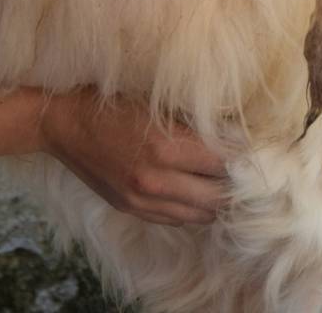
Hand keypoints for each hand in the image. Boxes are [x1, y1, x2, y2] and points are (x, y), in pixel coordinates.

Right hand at [39, 90, 229, 225]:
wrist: (65, 123)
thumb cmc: (114, 102)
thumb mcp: (159, 103)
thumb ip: (196, 121)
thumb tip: (235, 132)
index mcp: (167, 148)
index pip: (224, 164)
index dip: (243, 158)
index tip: (256, 149)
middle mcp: (156, 180)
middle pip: (217, 196)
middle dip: (235, 185)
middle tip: (247, 171)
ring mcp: (142, 199)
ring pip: (199, 214)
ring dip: (216, 201)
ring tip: (227, 184)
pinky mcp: (131, 208)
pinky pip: (175, 219)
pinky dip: (193, 209)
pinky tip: (200, 194)